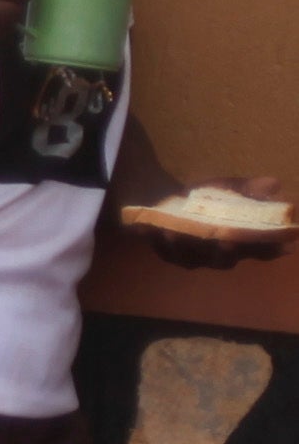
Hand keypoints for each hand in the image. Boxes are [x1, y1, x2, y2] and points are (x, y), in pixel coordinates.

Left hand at [143, 172, 290, 270]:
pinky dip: (163, 241)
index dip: (271, 250)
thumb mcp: (226, 188)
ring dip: (190, 247)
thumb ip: (247, 189)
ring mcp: (189, 257)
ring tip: (183, 235)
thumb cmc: (202, 196)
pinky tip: (159, 231)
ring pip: (194, 259)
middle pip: (225, 260)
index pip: (258, 250)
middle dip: (228, 252)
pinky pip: (165, 251)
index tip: (285, 246)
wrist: (164, 196)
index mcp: (236, 242)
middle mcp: (215, 255)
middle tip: (228, 242)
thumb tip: (273, 183)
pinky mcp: (165, 253)